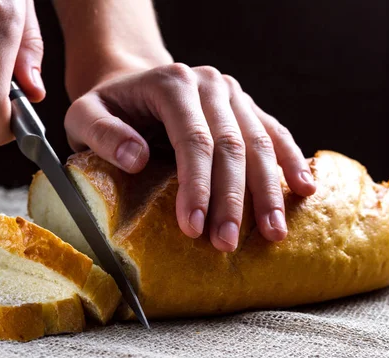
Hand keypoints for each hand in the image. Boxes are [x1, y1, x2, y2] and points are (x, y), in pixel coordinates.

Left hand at [65, 64, 316, 251]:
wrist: (131, 83)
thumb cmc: (107, 107)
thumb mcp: (84, 115)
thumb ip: (102, 134)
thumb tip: (136, 159)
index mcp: (172, 84)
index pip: (193, 139)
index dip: (197, 186)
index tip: (194, 228)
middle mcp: (209, 85)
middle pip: (231, 145)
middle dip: (233, 199)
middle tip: (228, 243)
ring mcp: (232, 94)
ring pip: (260, 142)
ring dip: (268, 191)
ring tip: (273, 233)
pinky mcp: (246, 107)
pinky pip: (275, 133)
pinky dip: (291, 161)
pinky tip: (304, 189)